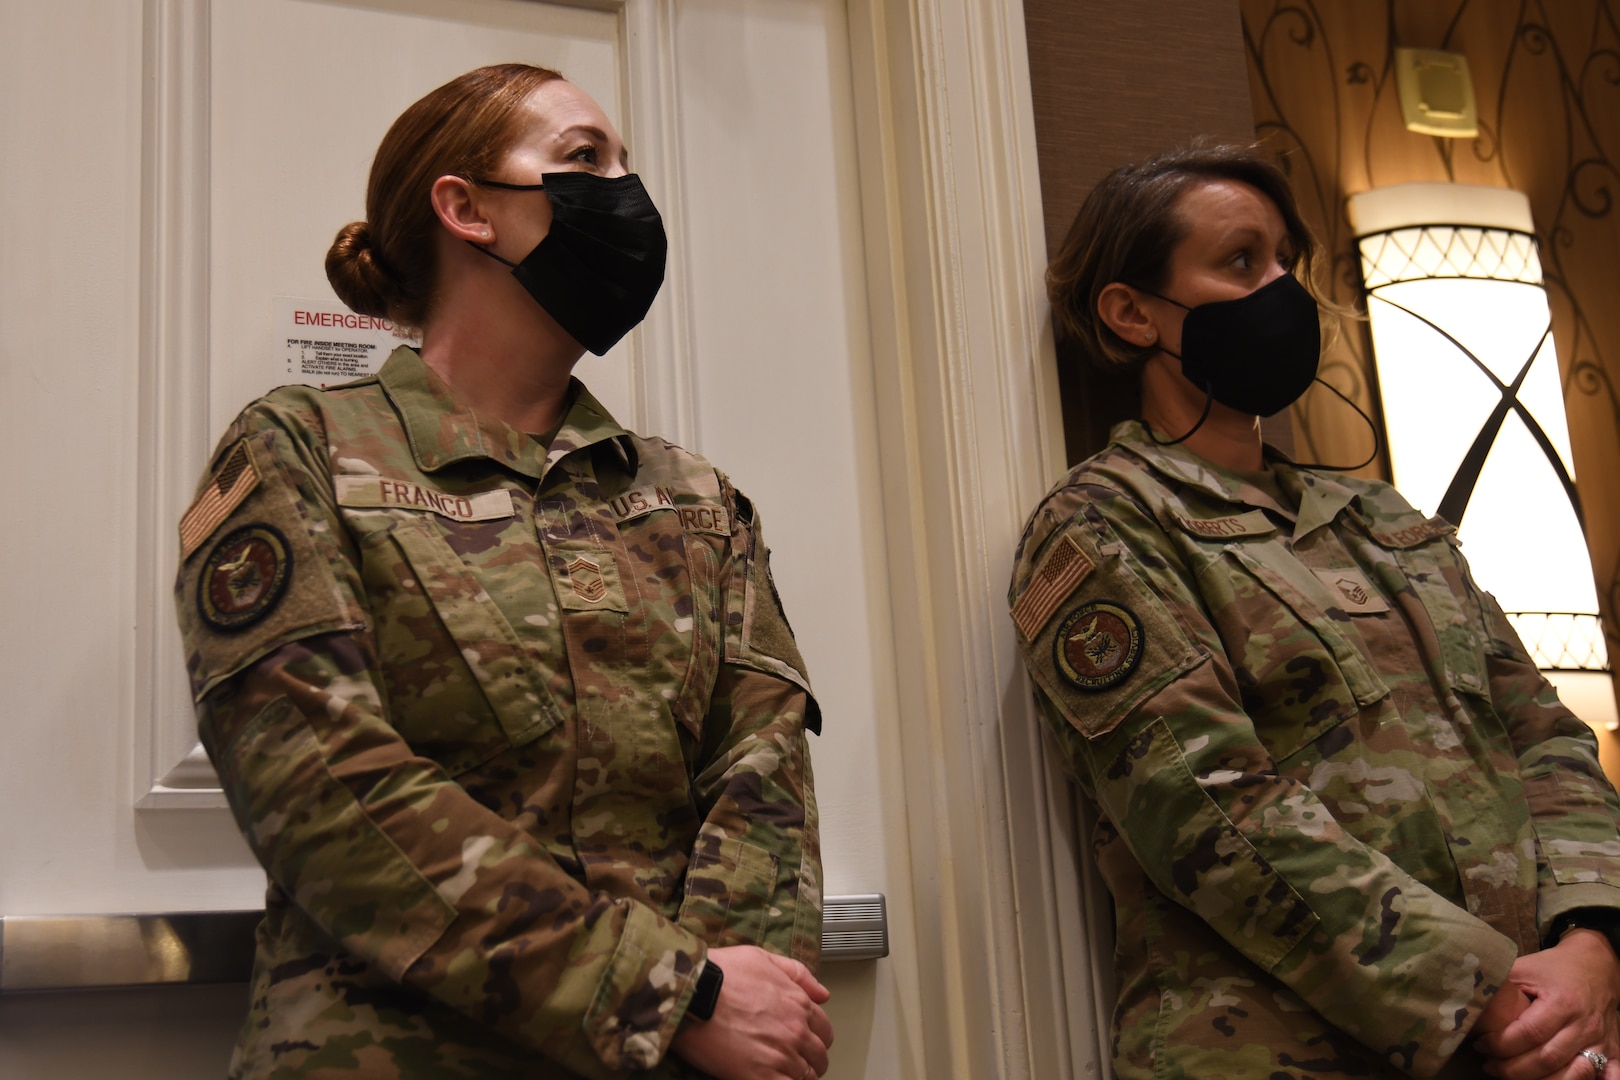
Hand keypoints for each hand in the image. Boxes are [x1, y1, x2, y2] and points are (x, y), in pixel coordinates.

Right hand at [669, 945, 833, 1079]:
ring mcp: (781, 1056)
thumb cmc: (721, 973)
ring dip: (798, 1076)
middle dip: (809, 1059)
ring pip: (807, 1077)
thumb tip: (822, 993)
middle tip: (792, 1061)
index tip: (804, 1042)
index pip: (824, 1030)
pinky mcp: (761, 1077)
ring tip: (781, 1073)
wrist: (693, 992)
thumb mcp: (761, 958)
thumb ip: (797, 973)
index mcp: (798, 1003)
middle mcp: (796, 1030)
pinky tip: (772, 1079)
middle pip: (819, 1057)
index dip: (815, 1037)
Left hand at [1474, 930, 1619, 1079]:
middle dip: (1513, 1069)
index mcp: (1562, 1001)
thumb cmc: (1553, 968)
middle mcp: (1584, 1024)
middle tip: (1490, 1066)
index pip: (1529, 1033)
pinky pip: (1609, 1075)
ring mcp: (1601, 1040)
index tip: (1481, 1045)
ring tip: (1511, 1077)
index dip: (1501, 1044)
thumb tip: (1466, 1005)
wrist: (1596, 964)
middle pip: (1547, 1059)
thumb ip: (1498, 988)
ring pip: (1573, 1074)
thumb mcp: (1523, 968)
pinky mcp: (1613, 1049)